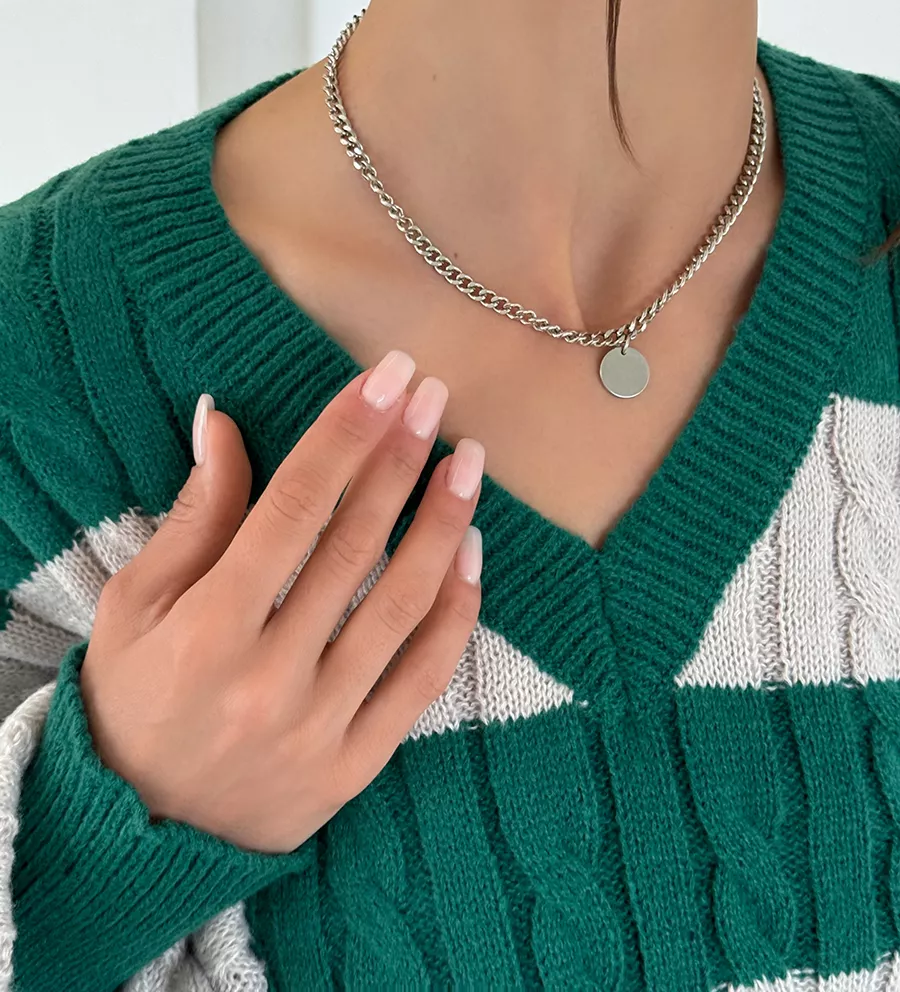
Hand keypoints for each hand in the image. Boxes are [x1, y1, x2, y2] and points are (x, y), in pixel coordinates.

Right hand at [79, 350, 483, 852]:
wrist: (138, 832)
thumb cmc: (132, 701)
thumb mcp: (136, 605)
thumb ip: (194, 517)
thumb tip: (224, 420)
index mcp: (207, 629)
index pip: (293, 508)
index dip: (346, 434)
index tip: (389, 378)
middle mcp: (268, 677)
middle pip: (354, 547)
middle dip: (399, 460)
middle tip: (434, 398)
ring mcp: (319, 726)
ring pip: (401, 607)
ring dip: (443, 525)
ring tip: (467, 461)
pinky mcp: (355, 764)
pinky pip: (423, 679)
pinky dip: (455, 612)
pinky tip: (472, 552)